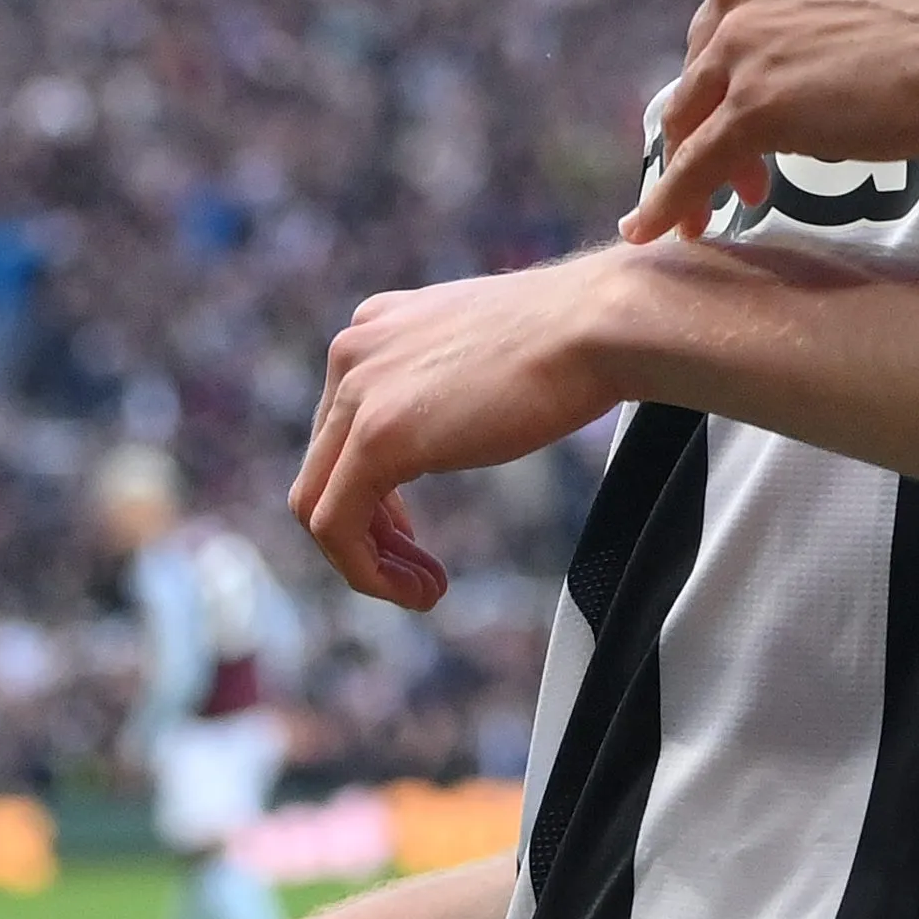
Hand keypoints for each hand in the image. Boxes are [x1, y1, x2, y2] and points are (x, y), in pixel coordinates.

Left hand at [290, 258, 633, 609]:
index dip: (373, 494)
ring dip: (366, 561)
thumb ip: (449, 380)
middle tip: (421, 572)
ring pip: (318, 504)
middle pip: (324, 468)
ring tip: (423, 590)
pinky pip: (336, 527)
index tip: (413, 533)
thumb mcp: (485, 354)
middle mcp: (352, 352)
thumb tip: (453, 423)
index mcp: (377, 324)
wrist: (600, 327)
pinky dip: (367, 572)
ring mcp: (356, 393)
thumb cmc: (575, 338)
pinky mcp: (375, 439)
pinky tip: (420, 593)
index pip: (341, 427)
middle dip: (370, 533)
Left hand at [620, 0, 918, 245]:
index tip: (742, 109)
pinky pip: (694, 163)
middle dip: (710, 126)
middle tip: (742, 172)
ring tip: (704, 214)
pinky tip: (659, 231)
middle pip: (699, 72)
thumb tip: (795, 73)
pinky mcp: (751, 106)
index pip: (721, 23)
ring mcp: (742, 46)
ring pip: (689, 120)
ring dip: (689, 172)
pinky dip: (669, 202)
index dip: (730, 77)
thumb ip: (809, 13)